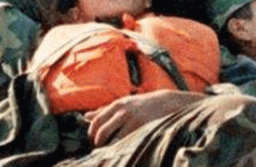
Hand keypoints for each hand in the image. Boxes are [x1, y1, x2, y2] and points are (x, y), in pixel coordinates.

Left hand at [85, 92, 202, 146]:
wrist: (169, 103)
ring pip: (111, 138)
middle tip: (101, 149)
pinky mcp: (142, 129)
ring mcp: (132, 120)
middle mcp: (122, 111)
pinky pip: (125, 142)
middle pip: (101, 131)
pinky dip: (121, 149)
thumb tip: (86, 116)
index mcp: (117, 105)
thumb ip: (105, 110)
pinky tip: (123, 151)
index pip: (96, 121)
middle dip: (98, 143)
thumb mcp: (124, 104)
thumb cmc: (143, 105)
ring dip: (107, 148)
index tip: (95, 141)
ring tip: (110, 152)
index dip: (92, 134)